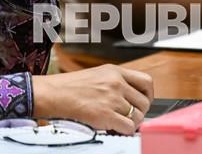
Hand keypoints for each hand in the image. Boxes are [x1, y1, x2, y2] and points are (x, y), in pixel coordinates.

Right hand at [31, 65, 153, 134]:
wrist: (53, 93)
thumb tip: (132, 98)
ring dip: (131, 122)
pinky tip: (114, 128)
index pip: (146, 82)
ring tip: (118, 121)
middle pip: (145, 102)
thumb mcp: (97, 75)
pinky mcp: (106, 115)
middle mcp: (116, 83)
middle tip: (129, 116)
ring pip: (138, 116)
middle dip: (139, 112)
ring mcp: (112, 98)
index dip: (148, 95)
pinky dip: (124, 131)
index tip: (143, 102)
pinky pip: (129, 127)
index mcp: (114, 71)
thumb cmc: (69, 86)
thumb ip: (116, 83)